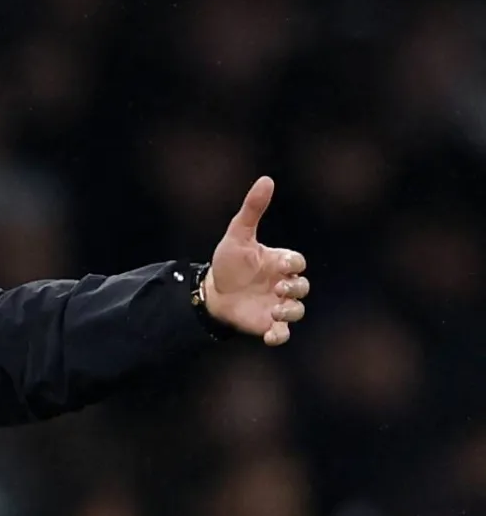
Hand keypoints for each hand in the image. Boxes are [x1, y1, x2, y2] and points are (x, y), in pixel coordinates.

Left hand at [203, 176, 308, 346]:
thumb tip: (266, 179)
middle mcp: (282, 284)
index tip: (281, 265)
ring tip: (274, 309)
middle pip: (303, 287)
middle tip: (279, 288)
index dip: (293, 264)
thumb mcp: (237, 234)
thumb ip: (252, 209)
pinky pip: (283, 334)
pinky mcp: (267, 324)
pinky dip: (280, 336)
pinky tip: (270, 335)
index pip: (297, 263)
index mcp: (279, 262)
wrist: (212, 292)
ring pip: (297, 310)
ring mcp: (277, 304)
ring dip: (290, 311)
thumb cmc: (229, 262)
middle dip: (295, 288)